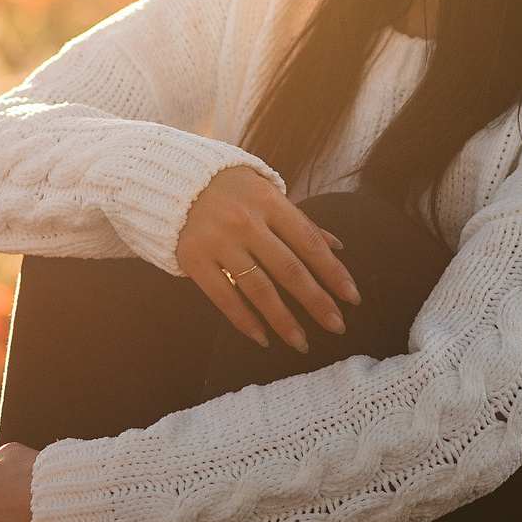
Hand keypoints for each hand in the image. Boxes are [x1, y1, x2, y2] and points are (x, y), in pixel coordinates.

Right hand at [174, 165, 359, 353]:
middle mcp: (245, 221)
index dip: (333, 272)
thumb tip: (337, 247)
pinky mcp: (193, 258)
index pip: (309, 242)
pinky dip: (244, 320)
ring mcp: (218, 241)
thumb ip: (299, 221)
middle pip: (289, 269)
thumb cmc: (229, 188)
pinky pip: (224, 296)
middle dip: (316, 301)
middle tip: (336, 326)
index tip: (351, 298)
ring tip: (300, 342)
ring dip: (283, 319)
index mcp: (269, 201)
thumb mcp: (266, 192)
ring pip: (258, 288)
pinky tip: (262, 337)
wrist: (170, 179)